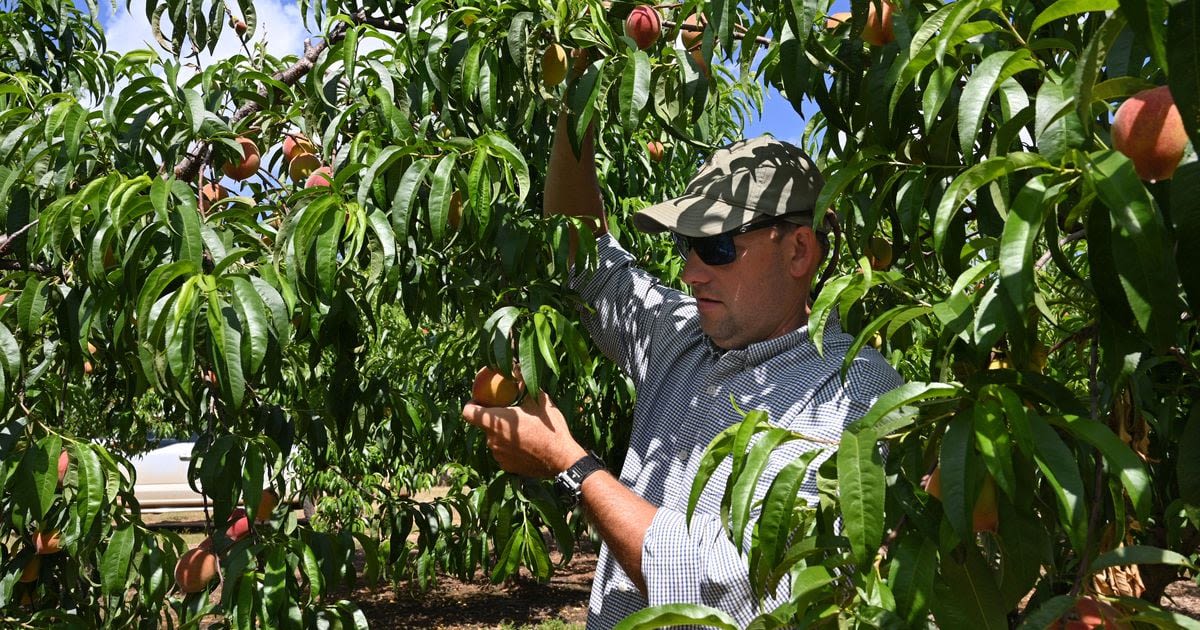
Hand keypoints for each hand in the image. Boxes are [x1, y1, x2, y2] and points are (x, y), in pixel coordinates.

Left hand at [462, 391, 586, 477]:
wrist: (561, 459)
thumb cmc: (549, 428)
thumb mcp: (538, 400)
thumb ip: (523, 383)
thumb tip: (516, 367)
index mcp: (495, 422)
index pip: (468, 412)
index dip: (471, 404)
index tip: (480, 400)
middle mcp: (491, 440)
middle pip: (484, 425)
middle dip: (494, 418)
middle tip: (509, 412)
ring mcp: (498, 455)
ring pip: (494, 439)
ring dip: (503, 433)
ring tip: (522, 429)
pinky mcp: (506, 467)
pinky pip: (503, 452)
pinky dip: (510, 447)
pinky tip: (526, 443)